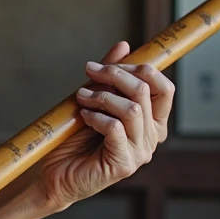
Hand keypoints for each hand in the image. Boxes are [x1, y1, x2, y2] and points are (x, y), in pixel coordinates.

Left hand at [31, 41, 172, 211]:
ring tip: (81, 97)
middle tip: (88, 72)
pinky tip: (84, 117)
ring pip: (131, 109)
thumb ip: (111, 76)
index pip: (164, 88)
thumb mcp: (94, 99)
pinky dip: (97, 117)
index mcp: (151, 122)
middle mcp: (152, 138)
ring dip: (102, 96)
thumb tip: (124, 46)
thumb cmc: (75, 137)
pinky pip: (116, 129)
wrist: (55, 172)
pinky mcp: (124, 164)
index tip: (109, 64)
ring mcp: (140, 153)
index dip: (140, 69)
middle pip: (145, 92)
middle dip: (115, 75)